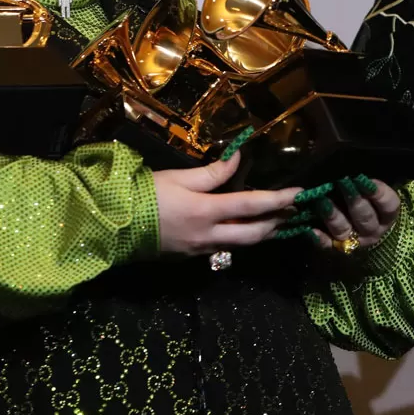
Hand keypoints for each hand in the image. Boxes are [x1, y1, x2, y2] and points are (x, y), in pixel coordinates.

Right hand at [152, 152, 301, 255]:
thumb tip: (239, 158)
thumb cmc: (144, 196)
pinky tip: (249, 228)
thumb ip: (213, 172)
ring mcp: (201, 250)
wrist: (113, 227)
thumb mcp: (179, 177)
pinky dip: (243, 238)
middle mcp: (209, 236)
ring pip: (243, 244)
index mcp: (206, 212)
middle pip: (255, 233)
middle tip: (298, 210)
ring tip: (281, 220)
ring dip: (264, 232)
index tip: (301, 193)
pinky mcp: (192, 256)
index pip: (253, 206)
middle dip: (279, 222)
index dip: (279, 199)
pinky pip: (226, 248)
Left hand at [309, 178, 400, 249]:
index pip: (388, 205)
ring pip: (345, 230)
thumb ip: (366, 182)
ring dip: (333, 216)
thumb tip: (353, 164)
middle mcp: (373, 230)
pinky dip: (320, 238)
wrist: (364, 231)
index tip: (365, 179)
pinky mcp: (336, 248)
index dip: (379, 192)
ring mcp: (354, 241)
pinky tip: (311, 230)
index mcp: (386, 216)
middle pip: (365, 218)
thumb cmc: (368, 202)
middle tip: (342, 182)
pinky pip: (328, 245)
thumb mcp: (372, 192)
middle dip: (354, 200)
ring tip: (322, 202)